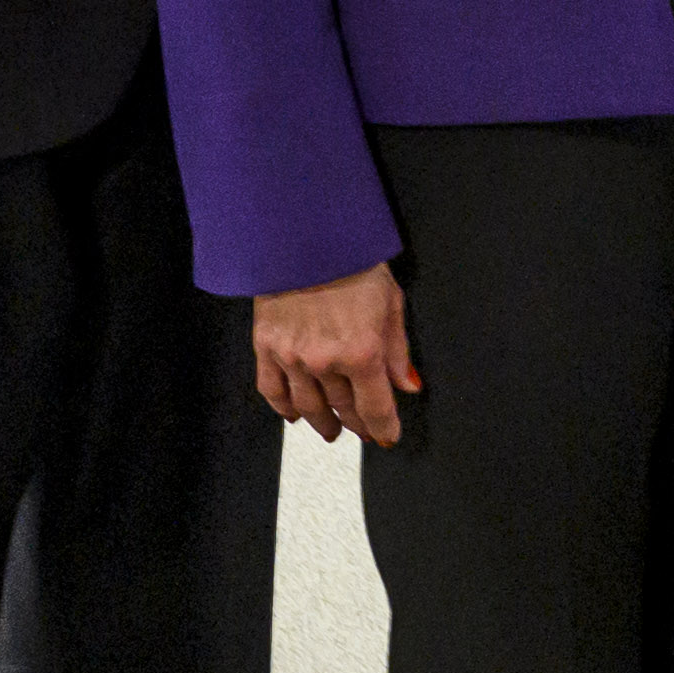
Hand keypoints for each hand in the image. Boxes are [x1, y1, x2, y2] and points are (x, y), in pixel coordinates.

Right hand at [256, 265, 418, 444]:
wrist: (306, 237)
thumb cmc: (354, 262)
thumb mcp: (391, 302)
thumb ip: (398, 349)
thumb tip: (407, 384)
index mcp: (361, 351)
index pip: (375, 407)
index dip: (383, 426)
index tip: (387, 435)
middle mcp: (325, 361)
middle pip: (343, 408)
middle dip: (356, 424)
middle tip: (363, 431)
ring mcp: (292, 356)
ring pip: (308, 406)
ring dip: (322, 422)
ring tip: (331, 429)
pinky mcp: (266, 346)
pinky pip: (272, 389)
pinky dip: (283, 407)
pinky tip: (294, 414)